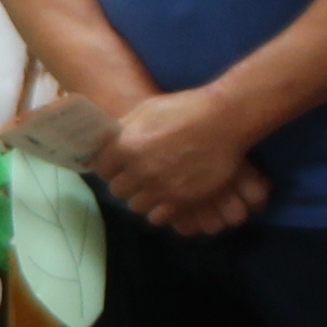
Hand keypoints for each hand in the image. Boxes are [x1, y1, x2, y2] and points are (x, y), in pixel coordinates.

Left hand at [94, 87, 260, 234]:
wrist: (224, 120)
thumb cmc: (184, 109)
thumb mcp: (146, 110)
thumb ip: (124, 130)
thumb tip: (106, 143)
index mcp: (126, 146)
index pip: (102, 168)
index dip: (109, 167)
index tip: (116, 165)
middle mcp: (140, 170)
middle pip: (118, 190)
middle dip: (124, 183)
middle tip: (135, 176)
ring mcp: (161, 187)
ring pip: (136, 205)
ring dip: (142, 197)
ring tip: (152, 187)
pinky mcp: (181, 200)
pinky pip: (158, 216)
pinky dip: (159, 210)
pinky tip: (165, 197)